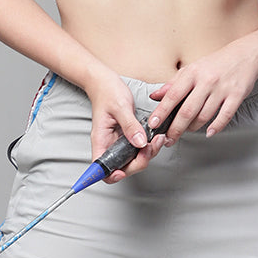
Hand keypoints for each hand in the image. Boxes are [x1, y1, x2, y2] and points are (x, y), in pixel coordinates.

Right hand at [85, 69, 160, 183]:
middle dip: (138, 162)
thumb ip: (130, 126)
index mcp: (101, 140)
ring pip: (133, 160)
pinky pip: (138, 150)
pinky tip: (155, 138)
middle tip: (150, 147)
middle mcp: (109, 145)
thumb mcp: (120, 107)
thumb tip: (139, 143)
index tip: (122, 172)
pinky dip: (148, 147)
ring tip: (156, 139)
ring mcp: (118, 143)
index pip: (100, 168)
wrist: (106, 82)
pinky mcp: (128, 138)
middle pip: (121, 168)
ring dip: (147, 155)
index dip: (111, 175)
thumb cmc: (108, 92)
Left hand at [147, 40, 257, 142]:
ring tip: (187, 131)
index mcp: (192, 73)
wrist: (246, 55)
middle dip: (175, 128)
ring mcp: (222, 89)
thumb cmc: (216, 64)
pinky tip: (209, 132)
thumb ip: (173, 83)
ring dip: (193, 128)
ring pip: (204, 116)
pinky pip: (224, 116)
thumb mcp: (192, 68)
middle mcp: (206, 81)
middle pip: (187, 111)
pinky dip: (216, 127)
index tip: (153, 124)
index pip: (173, 95)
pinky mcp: (236, 95)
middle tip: (168, 139)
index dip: (161, 111)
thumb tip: (154, 96)